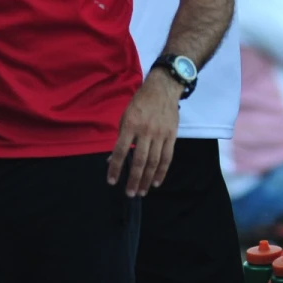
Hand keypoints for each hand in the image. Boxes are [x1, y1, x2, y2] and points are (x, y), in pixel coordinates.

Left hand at [107, 70, 179, 196]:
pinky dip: (162, 171)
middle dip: (133, 179)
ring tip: (142, 191)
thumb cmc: (140, 103)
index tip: (112, 181)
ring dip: (147, 179)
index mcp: (130, 125)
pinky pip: (167, 157)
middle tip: (130, 193)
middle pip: (138, 160)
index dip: (115, 167)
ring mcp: (160, 134)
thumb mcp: (125, 117)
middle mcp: (145, 131)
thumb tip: (111, 160)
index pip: (120, 151)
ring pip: (153, 161)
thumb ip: (120, 138)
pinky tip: (156, 182)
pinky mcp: (171, 136)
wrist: (163, 89)